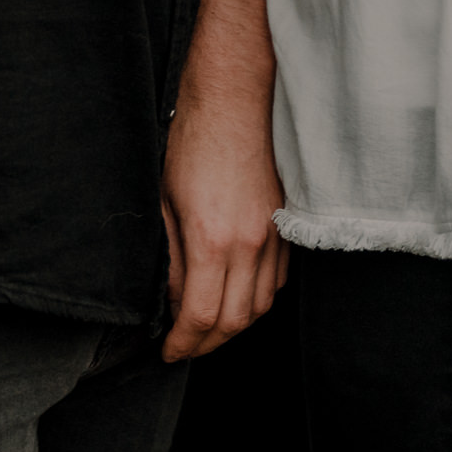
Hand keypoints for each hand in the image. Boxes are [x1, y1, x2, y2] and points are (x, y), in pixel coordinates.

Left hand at [160, 94, 287, 361]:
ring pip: (261, 306)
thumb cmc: (193, 142)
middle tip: (185, 347)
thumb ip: (168, 256)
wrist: (235, 101)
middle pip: (235, 321)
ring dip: (235, 326)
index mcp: (211, 239)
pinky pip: (277, 280)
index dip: (183, 343)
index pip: (200, 316)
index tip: (169, 351)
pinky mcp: (287, 225)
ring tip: (209, 329)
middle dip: (207, 344)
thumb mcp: (163, 201)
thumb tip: (170, 297)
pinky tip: (237, 297)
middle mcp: (249, 244)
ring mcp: (274, 235)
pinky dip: (257, 299)